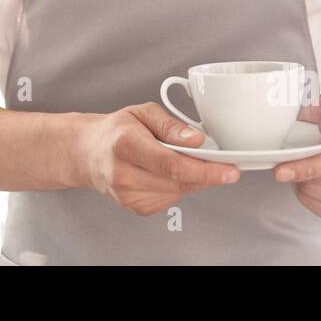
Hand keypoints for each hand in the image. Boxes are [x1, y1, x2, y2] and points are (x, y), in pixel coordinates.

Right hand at [76, 102, 241, 215]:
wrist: (89, 153)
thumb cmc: (117, 130)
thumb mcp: (143, 112)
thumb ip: (171, 125)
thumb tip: (197, 141)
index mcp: (125, 144)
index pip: (171, 164)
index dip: (205, 170)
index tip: (230, 171)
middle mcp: (123, 173)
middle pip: (178, 180)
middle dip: (205, 172)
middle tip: (219, 161)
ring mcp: (128, 195)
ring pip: (178, 191)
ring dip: (189, 177)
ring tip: (174, 158)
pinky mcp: (135, 208)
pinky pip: (171, 198)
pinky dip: (177, 185)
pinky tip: (163, 172)